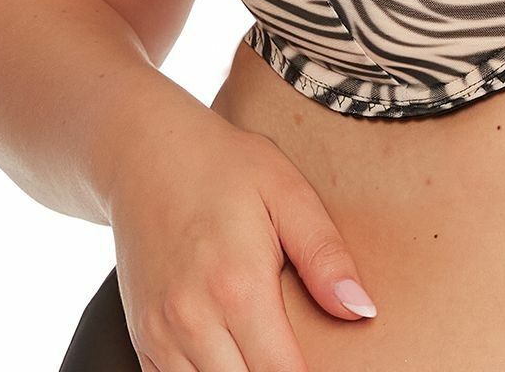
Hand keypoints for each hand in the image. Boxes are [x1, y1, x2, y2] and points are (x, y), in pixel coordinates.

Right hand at [107, 106, 376, 370]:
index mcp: (239, 286)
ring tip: (265, 351)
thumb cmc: (225, 166)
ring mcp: (161, 332)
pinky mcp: (142, 335)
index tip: (330, 365)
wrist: (148, 154)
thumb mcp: (287, 192)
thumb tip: (362, 310)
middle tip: (297, 351)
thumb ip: (325, 255)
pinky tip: (230, 356)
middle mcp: (193, 319)